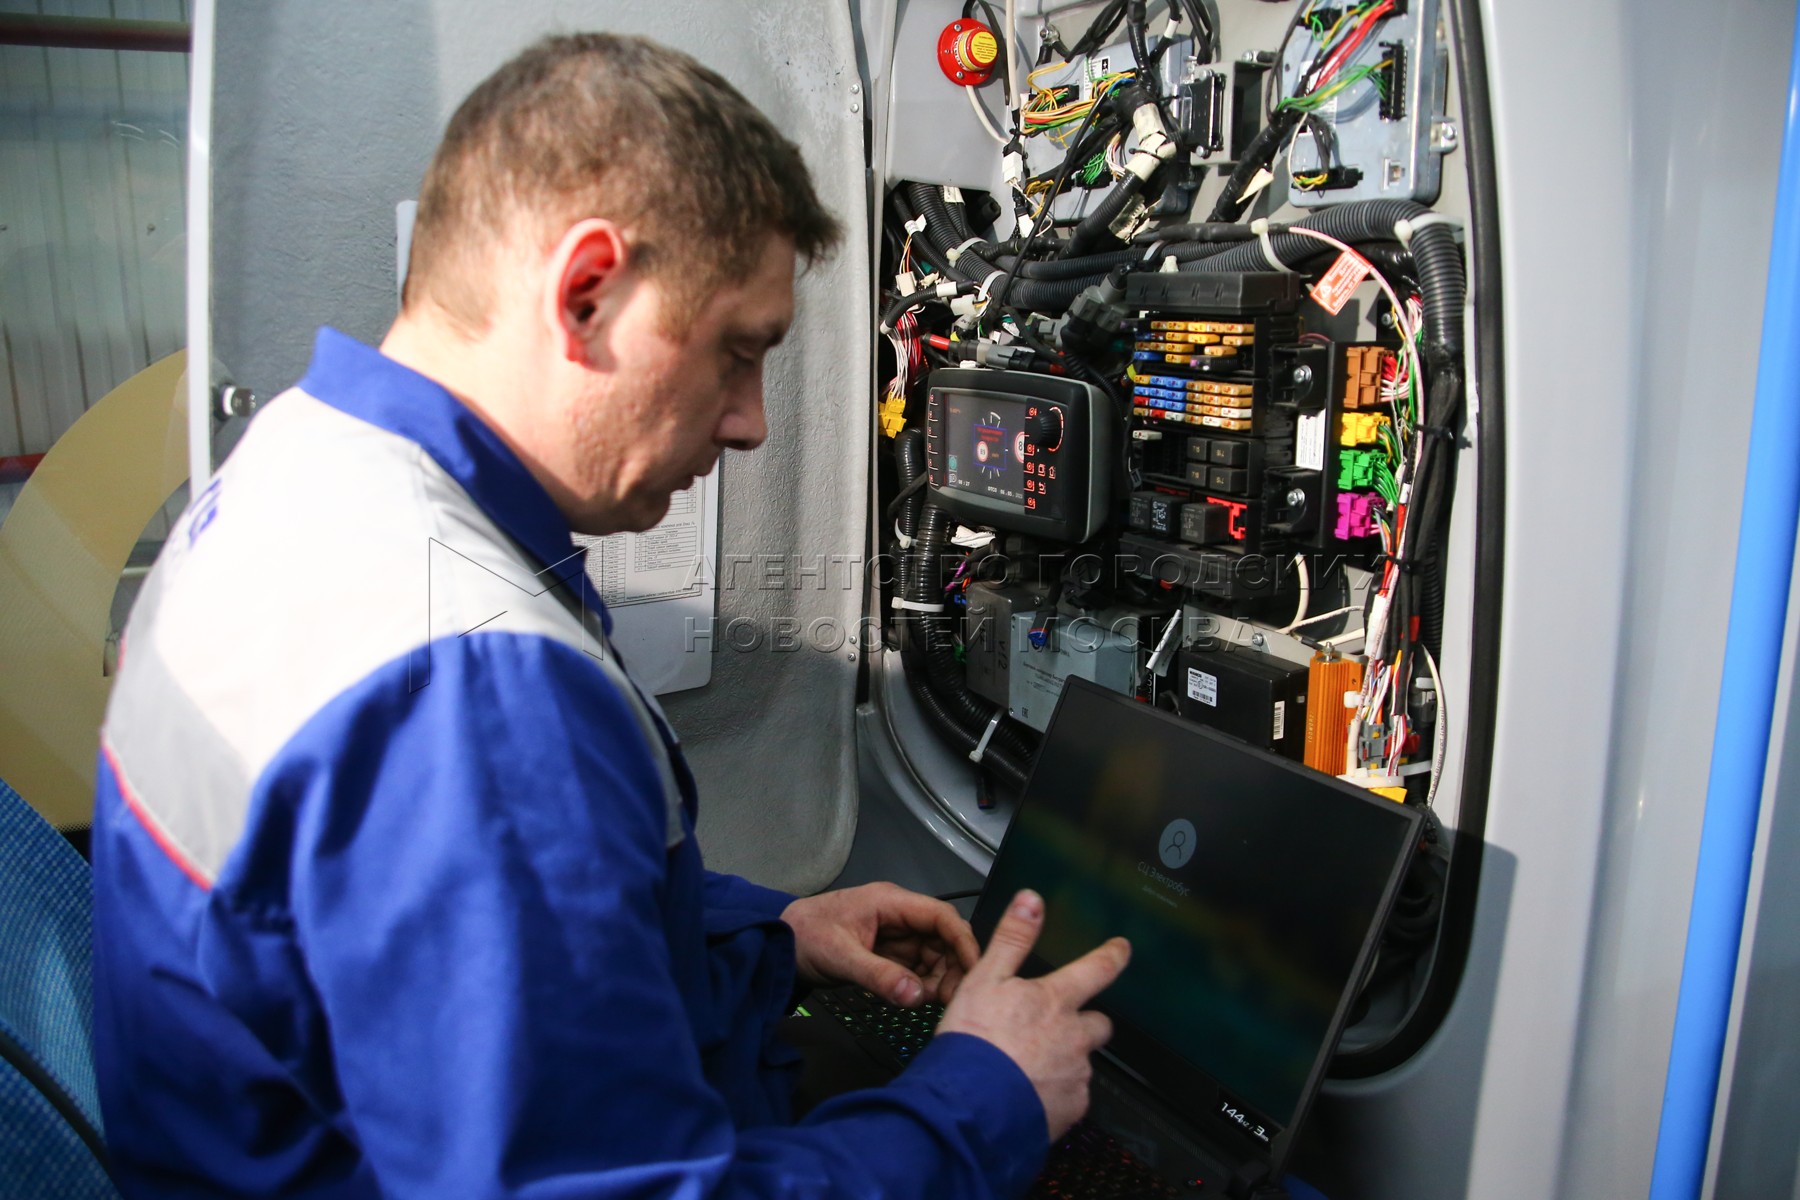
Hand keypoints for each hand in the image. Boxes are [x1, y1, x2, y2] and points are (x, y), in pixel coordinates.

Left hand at [781, 882, 979, 1006]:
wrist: (779, 943)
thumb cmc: (804, 936)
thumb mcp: (840, 957)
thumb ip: (879, 976)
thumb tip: (916, 996)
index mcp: (890, 902)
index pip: (940, 916)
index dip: (962, 941)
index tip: (975, 969)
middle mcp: (898, 915)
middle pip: (942, 937)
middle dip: (953, 965)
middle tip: (952, 997)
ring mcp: (894, 935)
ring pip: (932, 954)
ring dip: (939, 977)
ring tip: (934, 1002)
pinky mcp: (888, 953)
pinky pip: (916, 967)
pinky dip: (922, 983)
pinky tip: (919, 998)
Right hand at [934, 889, 1128, 1140]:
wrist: (970, 1107)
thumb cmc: (974, 1043)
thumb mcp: (984, 979)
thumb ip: (1012, 940)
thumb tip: (1031, 900)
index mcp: (1055, 1001)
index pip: (1096, 970)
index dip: (1112, 956)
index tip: (1121, 949)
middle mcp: (1075, 1037)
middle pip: (1098, 1024)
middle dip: (1085, 1023)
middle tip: (1056, 1028)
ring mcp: (1076, 1075)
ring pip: (1082, 1062)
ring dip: (1065, 1061)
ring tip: (1029, 1066)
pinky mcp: (1070, 1110)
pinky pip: (1071, 1097)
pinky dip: (1055, 1094)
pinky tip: (1028, 1094)